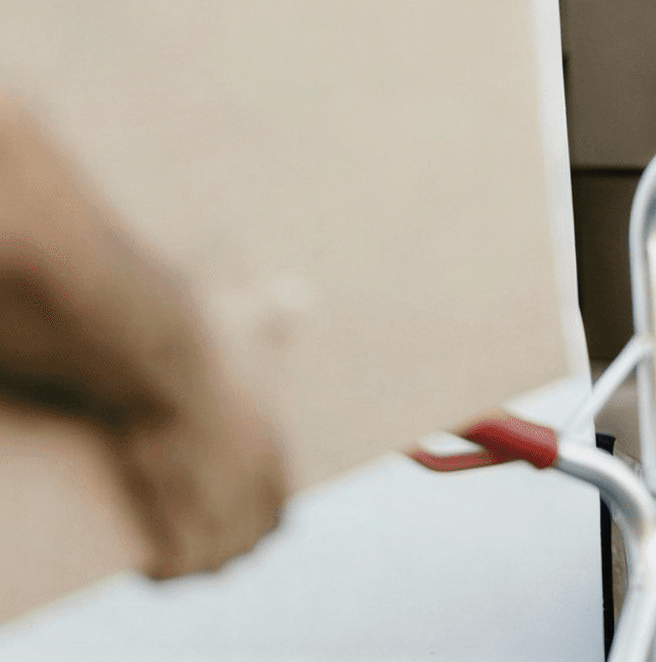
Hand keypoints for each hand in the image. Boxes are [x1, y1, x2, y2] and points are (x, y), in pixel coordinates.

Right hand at [107, 341, 286, 578]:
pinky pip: (181, 564)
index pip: (279, 511)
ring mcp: (221, 495)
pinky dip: (164, 571)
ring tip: (169, 566)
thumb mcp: (252, 321)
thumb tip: (297, 294)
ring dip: (195, 565)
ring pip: (218, 559)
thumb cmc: (203, 329)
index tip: (233, 526)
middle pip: (251, 541)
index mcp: (273, 446)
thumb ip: (275, 318)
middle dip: (226, 549)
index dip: (256, 523)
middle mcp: (256, 477)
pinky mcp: (180, 507)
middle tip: (192, 549)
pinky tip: (148, 569)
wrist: (166, 347)